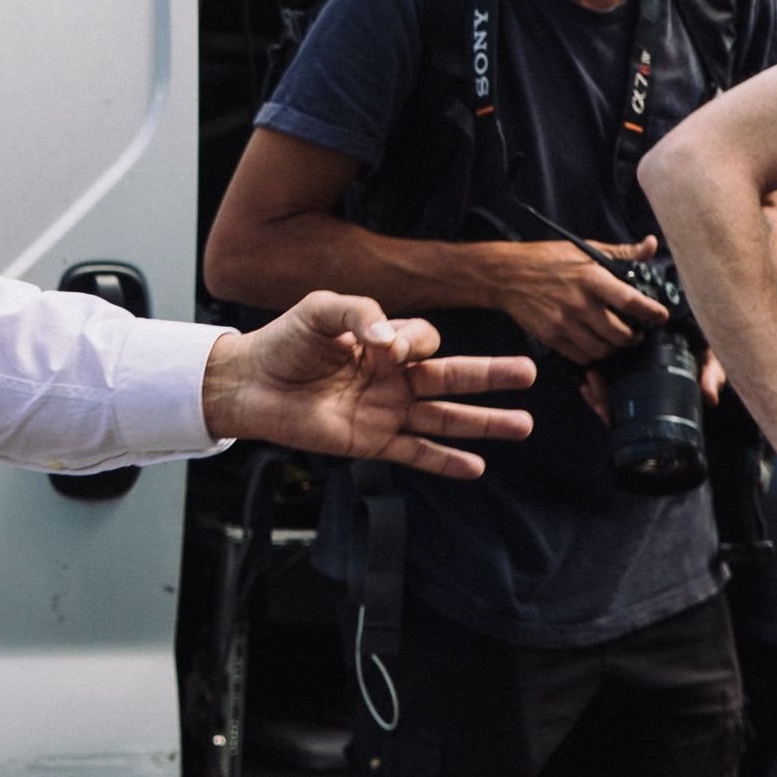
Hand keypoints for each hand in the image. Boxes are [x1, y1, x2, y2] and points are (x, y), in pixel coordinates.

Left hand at [202, 293, 534, 478]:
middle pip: (451, 377)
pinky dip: (445, 462)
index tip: (385, 346)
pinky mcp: (371, 442)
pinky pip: (416, 453)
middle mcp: (392, 378)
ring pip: (444, 418)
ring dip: (483, 423)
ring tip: (523, 424)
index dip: (414, 341)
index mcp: (383, 343)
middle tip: (528, 373)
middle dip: (490, 375)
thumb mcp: (319, 311)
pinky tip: (476, 466)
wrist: (249, 382)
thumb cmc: (284, 343)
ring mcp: (386, 412)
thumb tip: (389, 341)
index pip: (423, 340)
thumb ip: (359, 313)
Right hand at [485, 238, 671, 366]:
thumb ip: (622, 252)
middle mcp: (579, 303)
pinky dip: (591, 354)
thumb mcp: (584, 249)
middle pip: (620, 334)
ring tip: (614, 340)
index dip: (651, 312)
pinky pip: (580, 357)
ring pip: (602, 350)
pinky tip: (592, 343)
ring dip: (613, 348)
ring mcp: (563, 322)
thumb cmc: (548, 259)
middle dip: (633, 337)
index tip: (660, 316)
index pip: (630, 301)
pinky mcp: (550, 336)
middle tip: (636, 333)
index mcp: (591, 277)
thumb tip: (651, 245)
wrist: (506, 274)